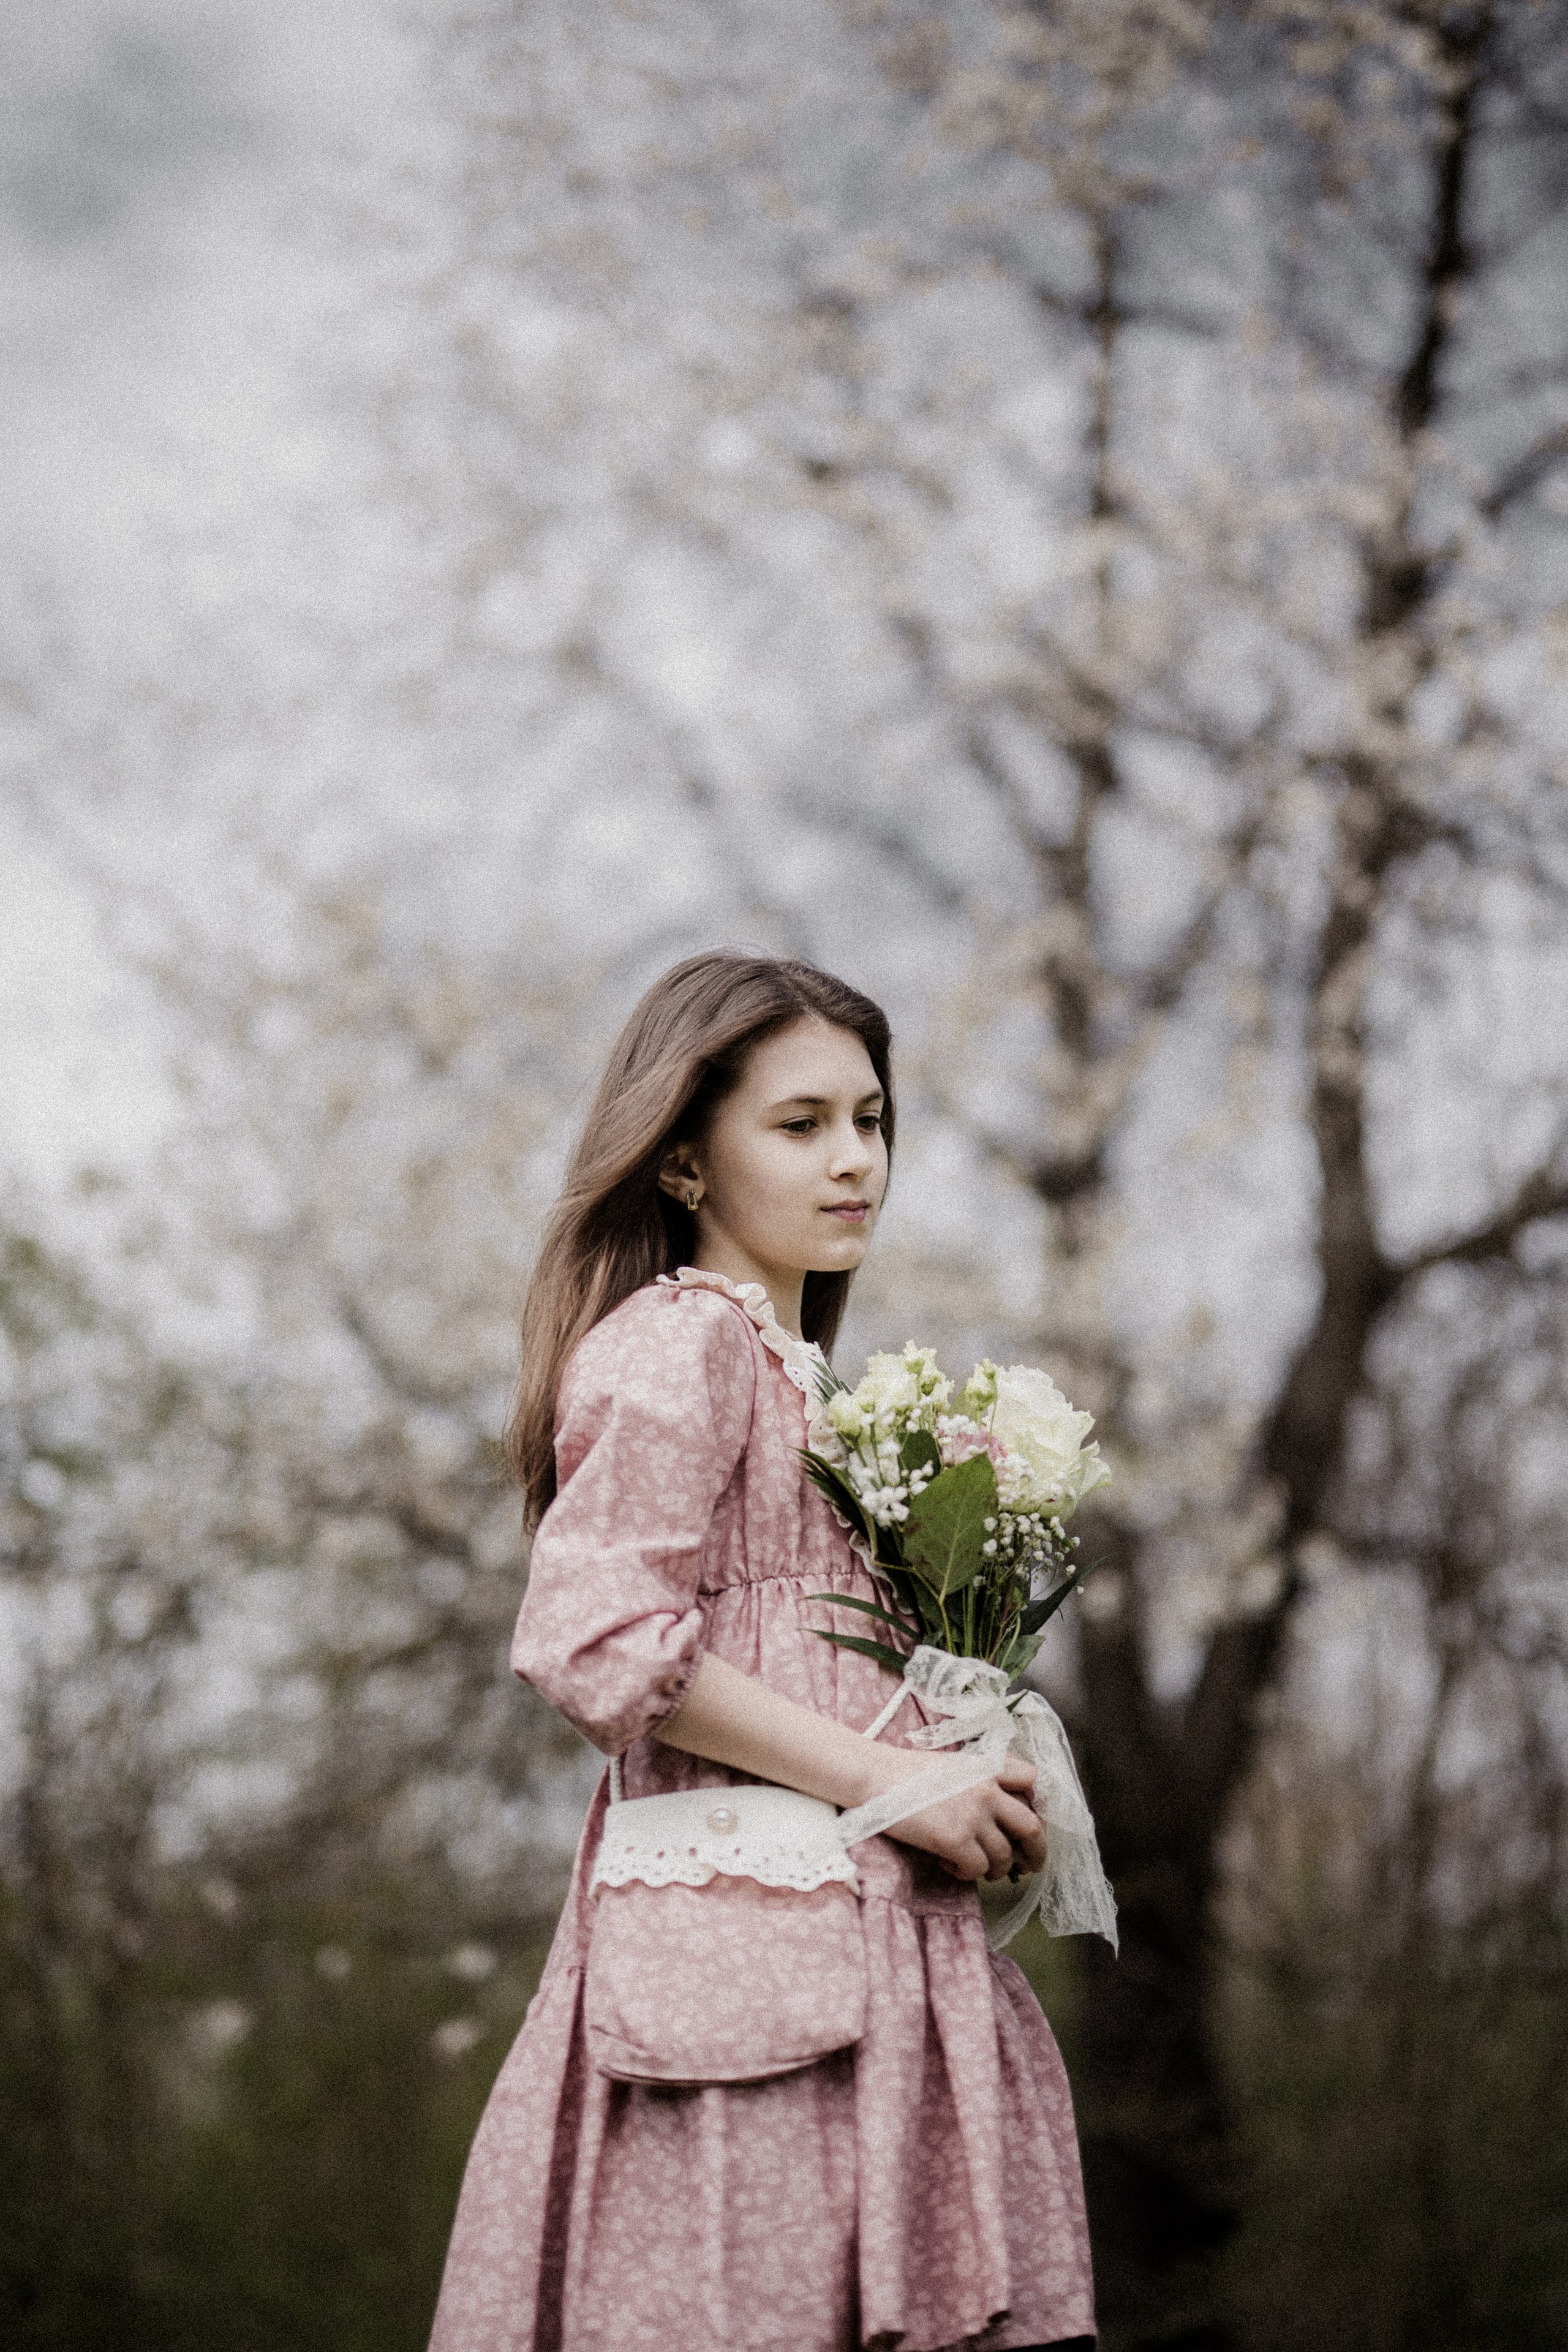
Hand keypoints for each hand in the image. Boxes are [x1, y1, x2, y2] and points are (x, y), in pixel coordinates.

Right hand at [882, 1754, 1046, 1882]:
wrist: (875, 1776)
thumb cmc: (905, 1771)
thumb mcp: (952, 1765)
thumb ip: (979, 1780)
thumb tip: (997, 1811)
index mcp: (986, 1767)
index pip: (1031, 1779)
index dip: (1035, 1802)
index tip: (1028, 1819)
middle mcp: (986, 1790)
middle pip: (1031, 1826)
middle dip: (1036, 1851)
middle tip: (1031, 1865)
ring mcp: (972, 1816)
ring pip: (1004, 1856)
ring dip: (996, 1869)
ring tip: (979, 1869)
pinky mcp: (955, 1839)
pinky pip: (977, 1869)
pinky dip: (968, 1874)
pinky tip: (950, 1866)